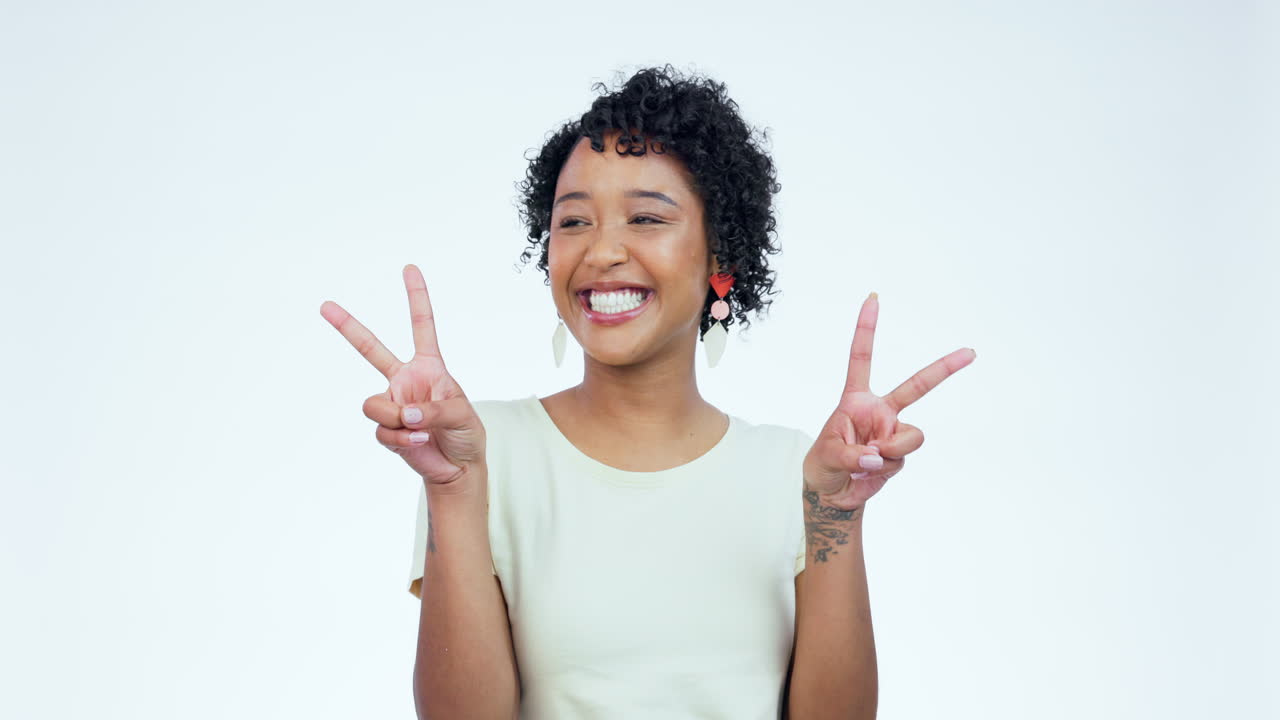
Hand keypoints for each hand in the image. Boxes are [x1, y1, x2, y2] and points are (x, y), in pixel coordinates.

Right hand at [320, 264, 485, 486]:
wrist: (458, 467)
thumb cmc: (466, 434)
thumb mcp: (461, 414)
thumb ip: (433, 409)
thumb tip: (404, 413)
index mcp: (429, 367)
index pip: (422, 326)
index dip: (416, 298)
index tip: (409, 268)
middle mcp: (405, 380)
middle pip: (371, 350)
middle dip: (348, 327)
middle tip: (325, 305)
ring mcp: (393, 403)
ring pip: (374, 405)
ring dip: (396, 420)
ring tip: (420, 430)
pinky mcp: (386, 430)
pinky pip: (382, 431)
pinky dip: (402, 439)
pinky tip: (419, 443)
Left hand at [802, 292, 974, 509]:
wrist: (832, 494)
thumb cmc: (823, 466)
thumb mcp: (827, 457)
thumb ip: (852, 455)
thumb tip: (877, 457)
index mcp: (856, 399)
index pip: (862, 358)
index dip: (867, 328)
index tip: (873, 297)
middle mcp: (880, 411)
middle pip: (916, 387)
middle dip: (944, 369)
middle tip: (970, 352)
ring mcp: (892, 432)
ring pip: (912, 437)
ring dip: (891, 452)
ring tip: (866, 463)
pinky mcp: (899, 453)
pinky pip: (901, 459)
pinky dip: (885, 469)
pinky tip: (869, 473)